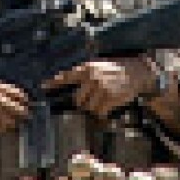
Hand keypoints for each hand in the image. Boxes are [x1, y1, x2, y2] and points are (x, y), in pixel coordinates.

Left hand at [43, 58, 157, 118]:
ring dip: (96, 108)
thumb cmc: (117, 70)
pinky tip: (111, 104)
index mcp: (86, 68)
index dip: (54, 82)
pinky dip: (104, 113)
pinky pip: (100, 112)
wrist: (137, 72)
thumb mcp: (99, 67)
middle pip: (78, 100)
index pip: (66, 76)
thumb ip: (85, 76)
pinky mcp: (109, 97)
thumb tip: (74, 92)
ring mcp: (100, 87)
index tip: (42, 86)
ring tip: (106, 100)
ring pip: (89, 108)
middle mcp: (91, 77)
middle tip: (97, 99)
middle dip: (86, 103)